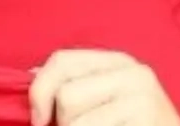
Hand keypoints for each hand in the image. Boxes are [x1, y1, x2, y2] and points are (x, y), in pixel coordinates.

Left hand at [28, 49, 179, 125]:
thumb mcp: (107, 98)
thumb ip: (76, 84)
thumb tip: (32, 73)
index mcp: (120, 62)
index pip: (61, 60)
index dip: (39, 91)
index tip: (39, 121)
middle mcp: (135, 74)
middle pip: (66, 95)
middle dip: (64, 124)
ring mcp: (144, 99)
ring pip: (76, 122)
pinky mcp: (147, 120)